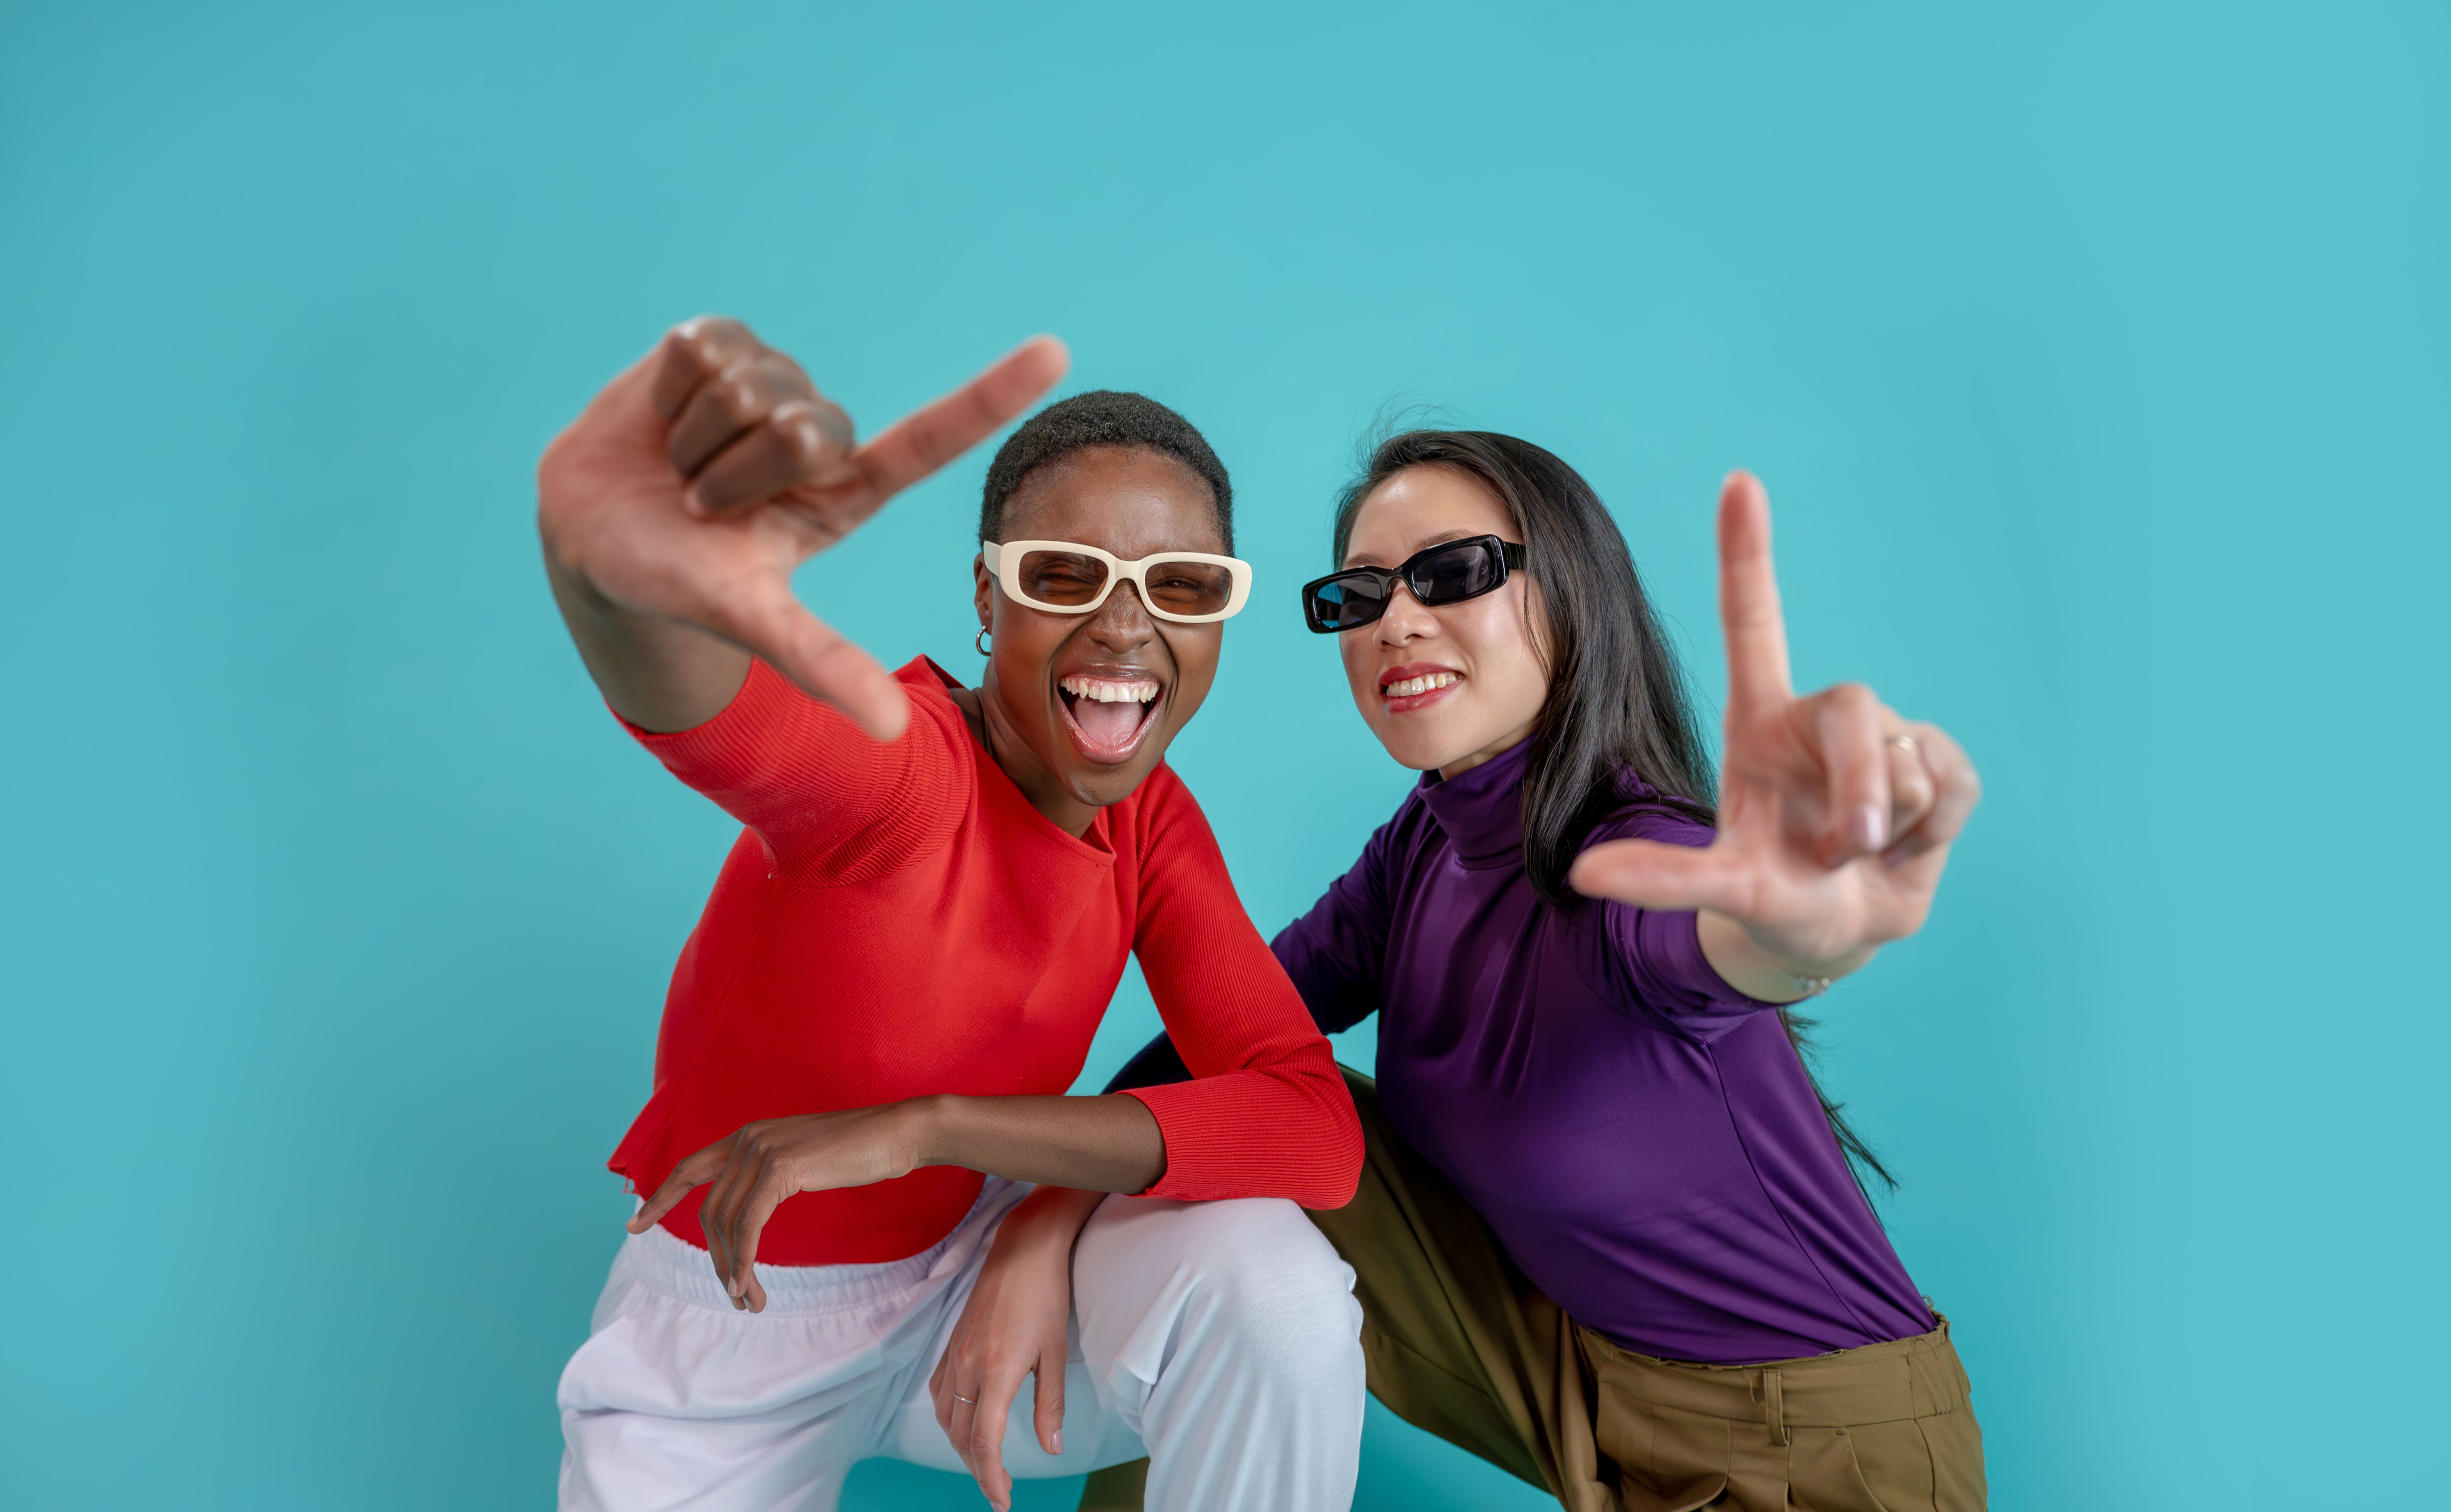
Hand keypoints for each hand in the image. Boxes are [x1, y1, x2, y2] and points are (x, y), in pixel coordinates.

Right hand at [538, 317, 1067, 737]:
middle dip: (739, 476)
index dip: (990, 396)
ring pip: (747, 388)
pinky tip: (660, 421)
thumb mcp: (749, 621)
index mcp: (844, 492)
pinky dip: (664, 395)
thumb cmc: (678, 582)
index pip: (930, 440)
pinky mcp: (717, 344)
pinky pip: (701, 349)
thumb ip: (822, 663)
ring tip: (680, 470)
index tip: (1056, 352)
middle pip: (805, 428)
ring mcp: (769, 382)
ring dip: (696, 441)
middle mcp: (818, 432)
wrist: (590, 536)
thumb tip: (895, 734)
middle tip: (705, 508)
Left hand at [627, 1102, 928, 1311]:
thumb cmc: (861, 1149)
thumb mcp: (805, 1160)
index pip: (690, 1168)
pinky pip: (750, 1225)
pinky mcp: (782, 1168)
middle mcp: (748, 1139)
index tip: (634, 1225)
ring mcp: (762, 1150)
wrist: (900, 1132)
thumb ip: (773, 1175)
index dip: (659, 1198)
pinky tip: (748, 1283)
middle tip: (736, 1297)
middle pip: (710, 1211)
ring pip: (726, 1223)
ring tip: (748, 1300)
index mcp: (749, 1135)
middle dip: (717, 1259)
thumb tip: (754, 1208)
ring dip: (734, 1269)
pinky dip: (745, 1259)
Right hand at [929, 1187, 1104, 1511]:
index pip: (985, 1442)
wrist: (1022, 1249)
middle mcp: (968, 1366)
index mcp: (996, 1372)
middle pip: (962, 1437)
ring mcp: (954, 1354)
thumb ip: (1049, 1404)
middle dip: (978, 1469)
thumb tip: (1050, 1447)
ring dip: (962, 1446)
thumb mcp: (1056, 1352)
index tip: (1003, 1500)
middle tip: (998, 1489)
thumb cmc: (1045, 1295)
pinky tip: (963, 1423)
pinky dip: (949, 1418)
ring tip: (983, 1462)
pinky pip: (940, 1392)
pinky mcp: (951, 1343)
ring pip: (946, 1418)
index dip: (991, 1478)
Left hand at [1569, 472, 1980, 979]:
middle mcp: (1822, 719)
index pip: (1754, 621)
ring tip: (1859, 854)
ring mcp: (1886, 740)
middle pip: (1856, 708)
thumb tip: (1584, 876)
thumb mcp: (1719, 889)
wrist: (1834, 932)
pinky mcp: (1940, 769)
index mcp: (1760, 721)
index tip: (1738, 481)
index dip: (1747, 552)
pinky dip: (1929, 834)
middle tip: (1845, 848)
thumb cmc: (1773, 894)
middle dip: (1861, 786)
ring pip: (1905, 763)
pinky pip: (1951, 785)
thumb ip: (1661, 878)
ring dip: (1885, 827)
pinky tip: (1903, 849)